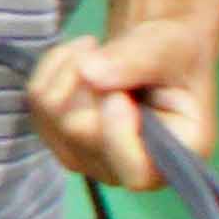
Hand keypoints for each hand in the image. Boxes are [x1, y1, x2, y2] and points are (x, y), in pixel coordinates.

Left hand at [26, 20, 216, 190]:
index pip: (137, 173)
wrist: (153, 50)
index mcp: (180, 153)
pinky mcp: (63, 142)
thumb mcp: (168, 46)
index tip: (117, 95)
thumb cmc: (175, 52)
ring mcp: (93, 159)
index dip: (116, 134)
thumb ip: (136, 60)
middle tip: (104, 51)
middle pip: (82, 134)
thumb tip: (89, 74)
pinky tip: (77, 58)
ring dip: (67, 71)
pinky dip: (50, 71)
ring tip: (95, 50)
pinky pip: (38, 105)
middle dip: (86, 82)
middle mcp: (134, 168)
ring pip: (53, 118)